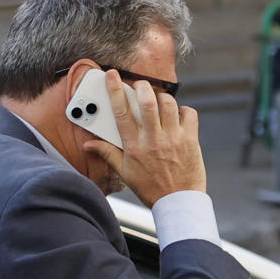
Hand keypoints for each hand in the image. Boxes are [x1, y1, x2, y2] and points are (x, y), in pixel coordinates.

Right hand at [80, 70, 207, 207]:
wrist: (178, 202)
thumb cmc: (150, 188)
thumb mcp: (125, 172)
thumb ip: (107, 153)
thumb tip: (89, 144)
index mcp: (134, 146)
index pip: (121, 111)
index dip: (115, 89)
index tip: (113, 76)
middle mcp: (153, 139)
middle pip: (146, 101)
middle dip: (142, 86)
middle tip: (140, 85)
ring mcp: (173, 138)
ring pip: (168, 104)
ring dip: (162, 98)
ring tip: (159, 103)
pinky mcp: (190, 139)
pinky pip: (189, 114)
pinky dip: (184, 111)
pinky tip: (178, 117)